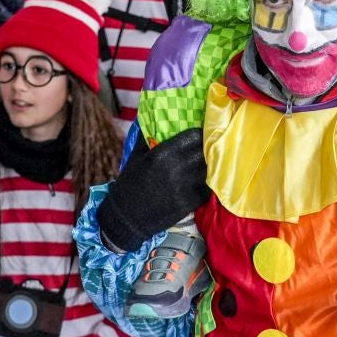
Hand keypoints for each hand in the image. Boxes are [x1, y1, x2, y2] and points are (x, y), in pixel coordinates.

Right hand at [94, 128, 210, 251]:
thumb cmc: (129, 184)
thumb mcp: (136, 156)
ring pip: (208, 170)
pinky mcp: (188, 203)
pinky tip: (202, 181)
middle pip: (205, 152)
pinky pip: (207, 189)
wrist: (125, 216)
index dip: (201, 133)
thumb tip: (159, 120)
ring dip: (210, 166)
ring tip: (209, 163)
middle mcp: (175, 168)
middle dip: (208, 148)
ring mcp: (184, 187)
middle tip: (210, 146)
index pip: (194, 136)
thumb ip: (149, 138)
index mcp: (162, 153)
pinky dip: (207, 184)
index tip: (203, 132)